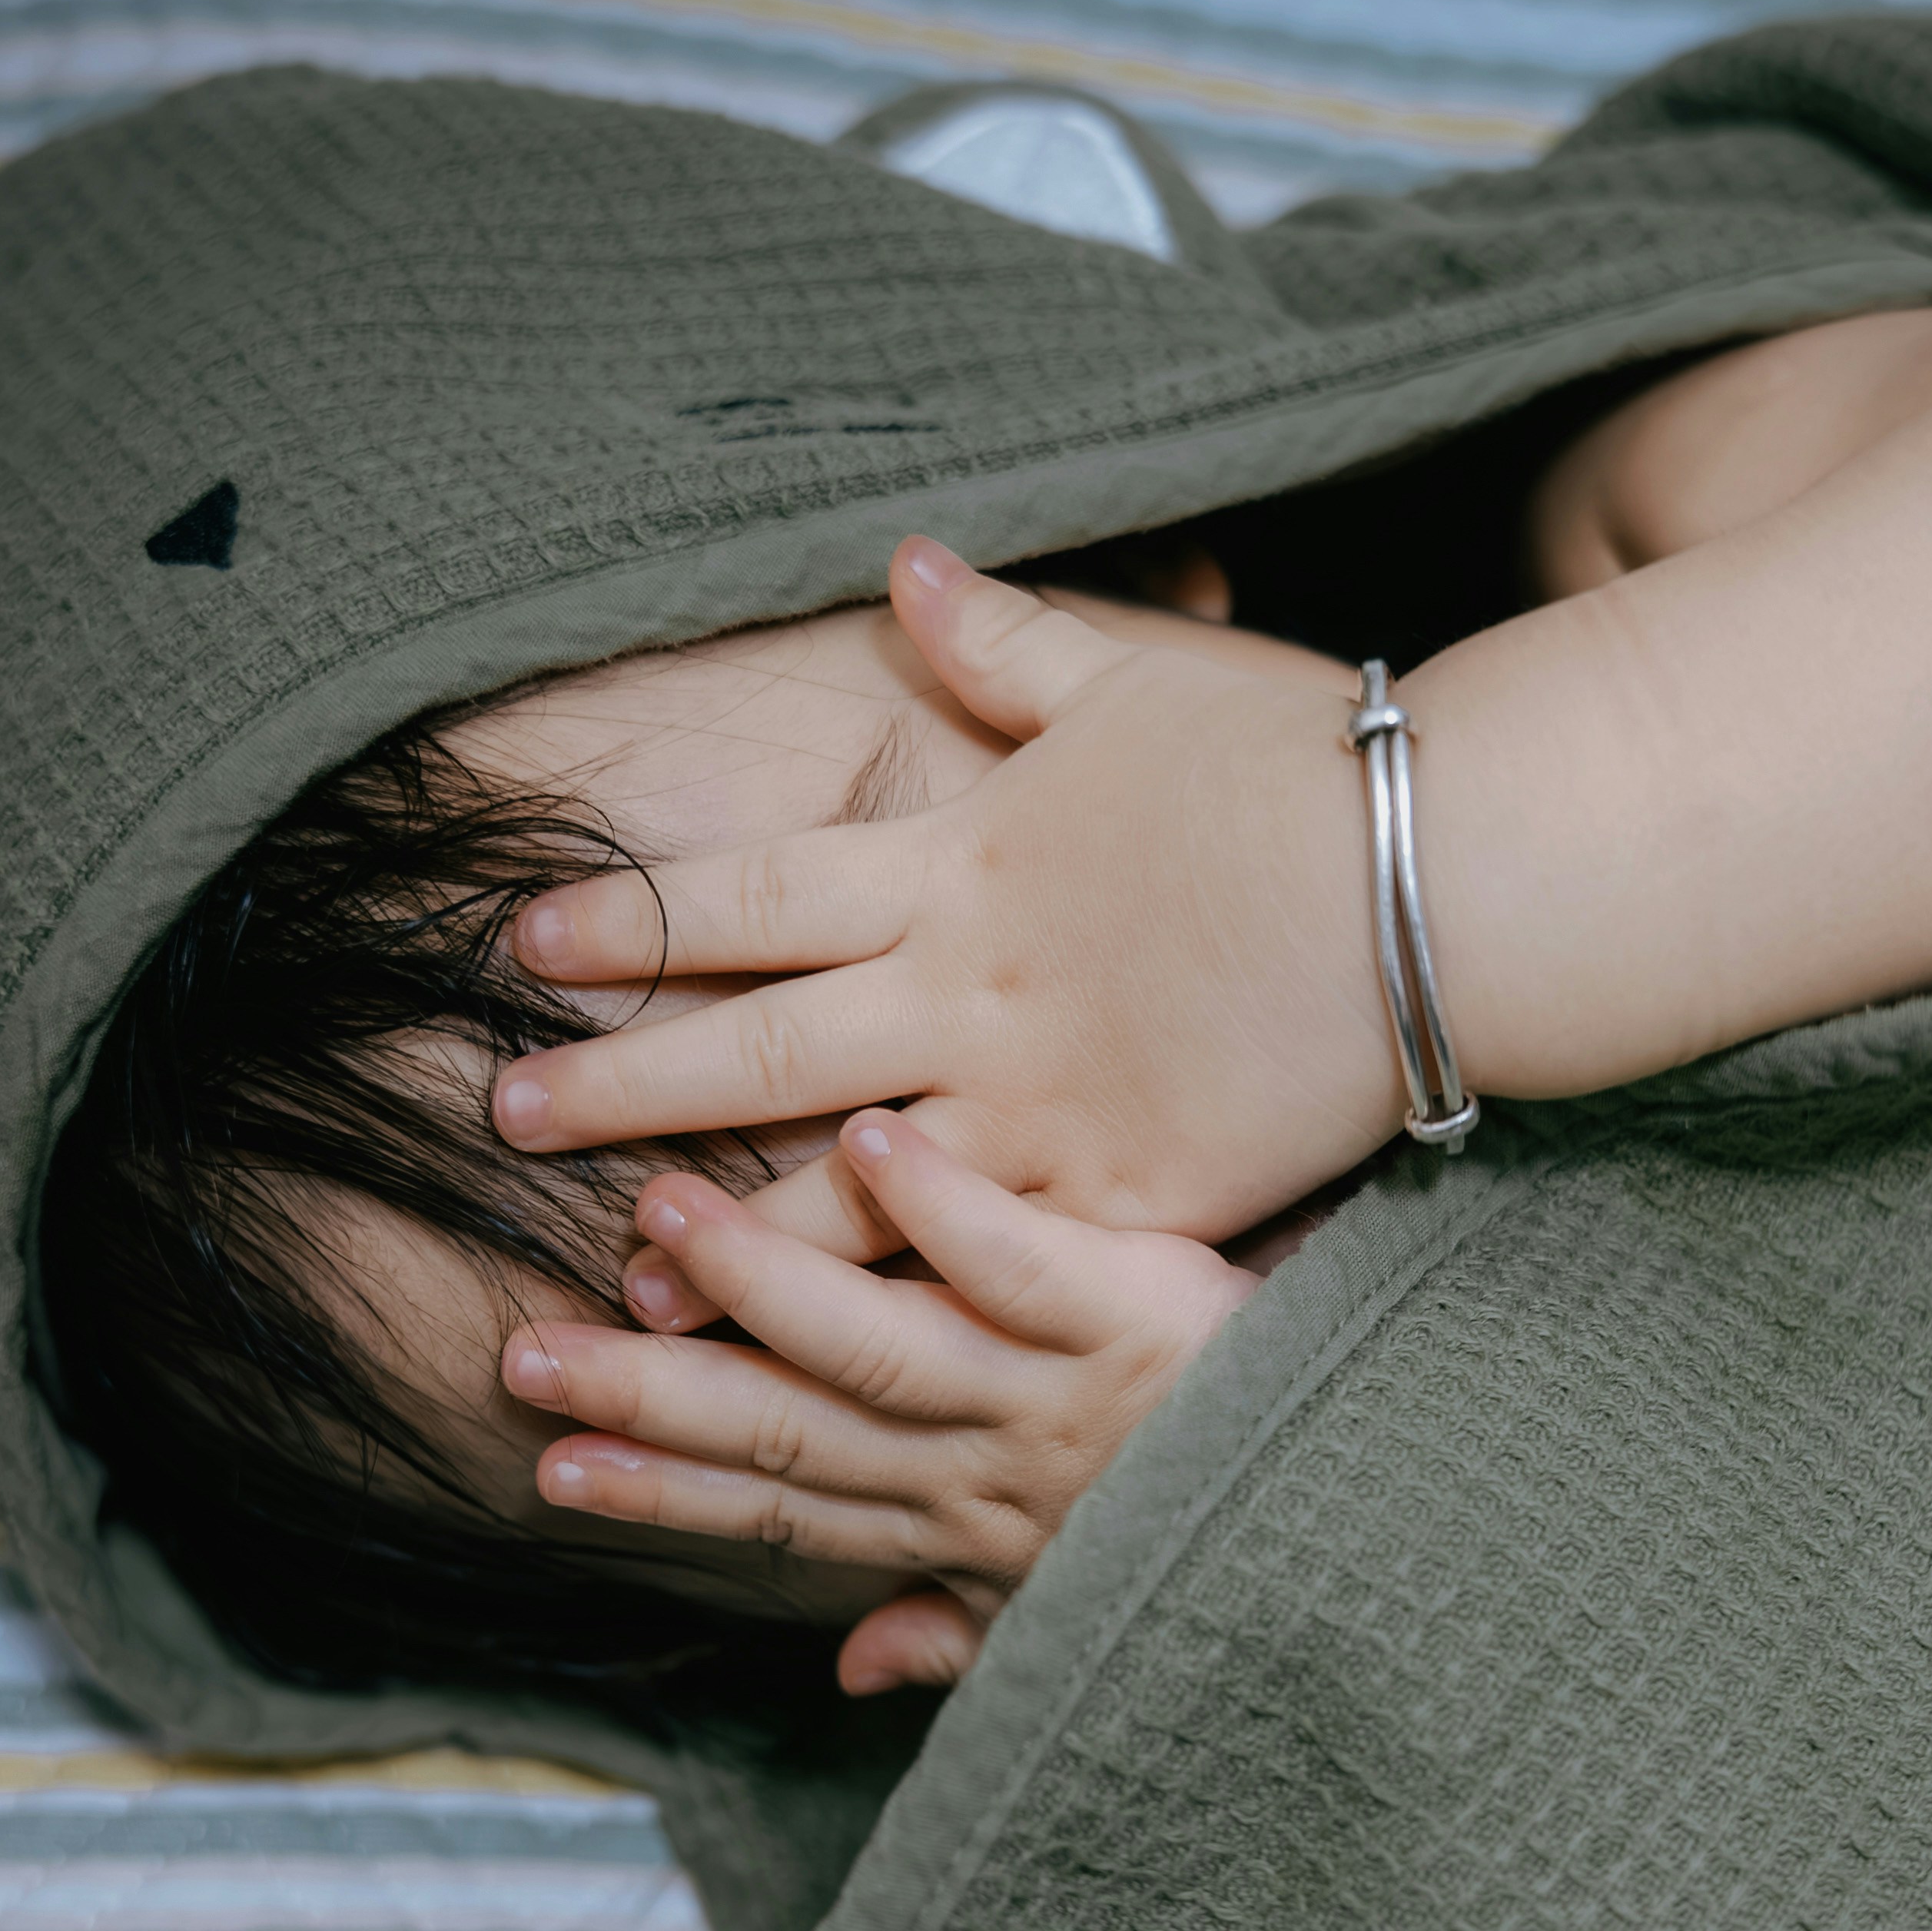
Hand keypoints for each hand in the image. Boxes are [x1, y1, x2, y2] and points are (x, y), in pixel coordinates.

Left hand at [489, 538, 1401, 1267]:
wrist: (1433, 886)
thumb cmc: (1295, 773)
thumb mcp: (1137, 680)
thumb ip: (1006, 643)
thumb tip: (906, 561)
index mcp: (957, 861)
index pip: (751, 890)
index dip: (631, 916)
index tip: (525, 944)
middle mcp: (967, 989)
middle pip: (752, 1041)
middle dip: (619, 1079)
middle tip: (498, 1112)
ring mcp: (1035, 1104)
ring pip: (837, 1188)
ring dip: (722, 1239)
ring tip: (619, 1285)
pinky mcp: (1117, 1196)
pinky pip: (975, 1270)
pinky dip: (885, 1317)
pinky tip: (810, 1369)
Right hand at [504, 1109, 1259, 1694]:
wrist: (1397, 1526)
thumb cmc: (1228, 1543)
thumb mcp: (1085, 1621)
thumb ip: (959, 1630)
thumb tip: (845, 1664)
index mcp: (972, 1529)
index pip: (785, 1511)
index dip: (661, 1490)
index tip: (547, 1466)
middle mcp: (995, 1467)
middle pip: (793, 1431)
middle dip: (654, 1396)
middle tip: (527, 1354)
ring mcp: (1067, 1391)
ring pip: (882, 1344)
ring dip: (761, 1287)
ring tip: (657, 1219)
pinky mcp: (1145, 1314)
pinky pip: (1028, 1260)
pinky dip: (948, 1208)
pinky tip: (870, 1138)